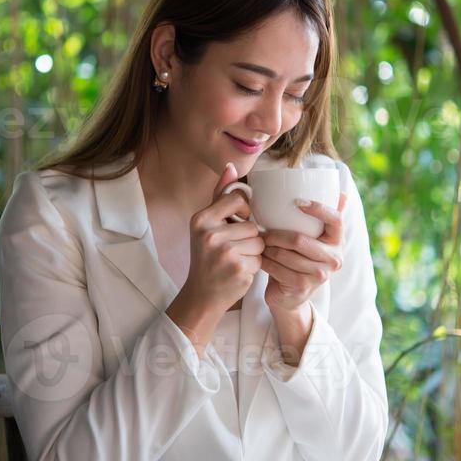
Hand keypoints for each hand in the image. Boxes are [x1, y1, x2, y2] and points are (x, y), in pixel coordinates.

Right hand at [184, 162, 264, 313]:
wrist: (202, 295)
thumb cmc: (207, 256)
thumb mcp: (207, 224)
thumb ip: (220, 196)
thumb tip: (231, 166)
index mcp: (201, 219)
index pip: (238, 200)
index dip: (244, 212)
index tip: (236, 223)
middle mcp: (209, 234)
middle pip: (252, 225)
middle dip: (248, 238)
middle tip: (231, 250)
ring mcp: (224, 253)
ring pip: (259, 242)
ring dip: (253, 252)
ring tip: (235, 260)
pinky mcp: (238, 269)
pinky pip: (260, 259)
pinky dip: (253, 266)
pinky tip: (238, 272)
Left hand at [261, 192, 346, 312]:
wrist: (292, 295)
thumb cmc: (300, 259)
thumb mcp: (313, 238)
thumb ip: (325, 218)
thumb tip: (342, 192)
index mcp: (338, 242)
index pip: (336, 220)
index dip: (318, 208)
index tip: (298, 202)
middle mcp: (334, 259)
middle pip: (300, 239)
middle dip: (276, 234)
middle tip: (261, 230)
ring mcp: (320, 275)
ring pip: (285, 254)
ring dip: (267, 247)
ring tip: (259, 243)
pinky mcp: (303, 286)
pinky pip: (277, 268)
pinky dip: (265, 261)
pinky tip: (259, 258)